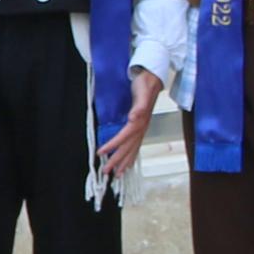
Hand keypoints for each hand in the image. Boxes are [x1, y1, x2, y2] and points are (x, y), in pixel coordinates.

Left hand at [95, 67, 165, 189]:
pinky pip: (136, 145)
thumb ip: (140, 106)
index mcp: (140, 121)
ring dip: (125, 162)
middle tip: (106, 172)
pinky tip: (128, 162)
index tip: (101, 153)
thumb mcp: (142, 91)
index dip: (113, 146)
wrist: (153, 78)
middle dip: (117, 160)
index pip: (124, 137)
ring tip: (118, 174)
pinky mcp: (141, 127)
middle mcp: (142, 127)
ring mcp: (143, 129)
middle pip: (128, 147)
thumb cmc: (145, 84)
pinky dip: (131, 155)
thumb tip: (134, 117)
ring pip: (133, 149)